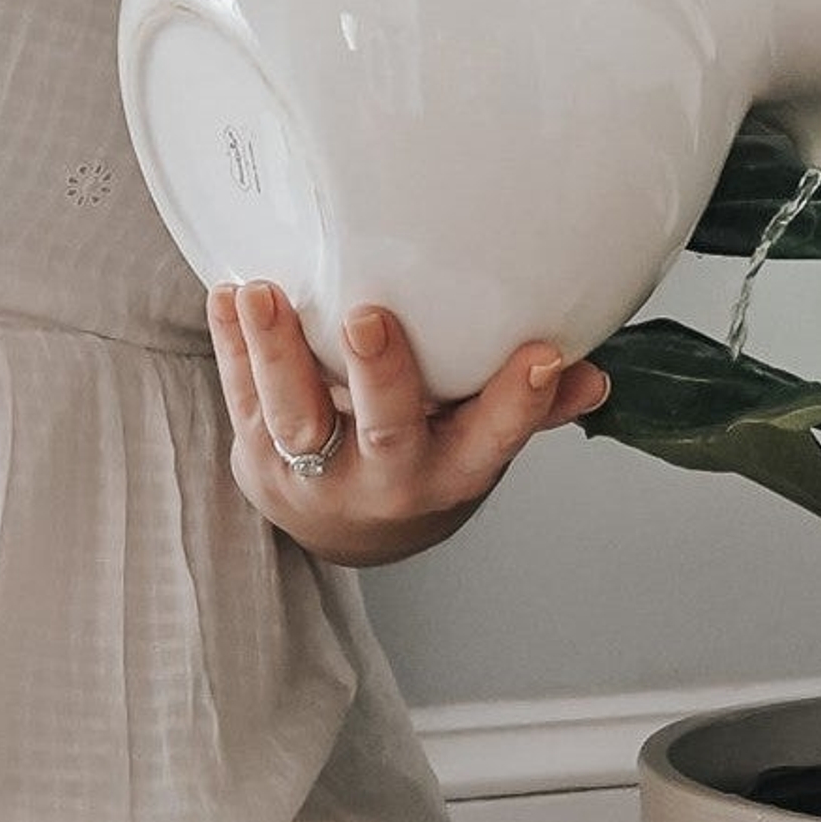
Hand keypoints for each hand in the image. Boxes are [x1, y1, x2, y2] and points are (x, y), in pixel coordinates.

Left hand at [208, 279, 607, 563]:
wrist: (340, 527)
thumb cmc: (425, 458)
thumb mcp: (478, 444)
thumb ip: (528, 408)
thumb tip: (591, 374)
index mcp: (451, 473)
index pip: (492, 443)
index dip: (519, 406)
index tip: (542, 356)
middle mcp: (385, 481)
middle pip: (386, 435)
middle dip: (380, 377)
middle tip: (369, 316)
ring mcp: (314, 473)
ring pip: (295, 420)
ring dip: (277, 355)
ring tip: (263, 294)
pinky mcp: (257, 454)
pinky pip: (241, 397)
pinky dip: (232, 347)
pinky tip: (229, 296)